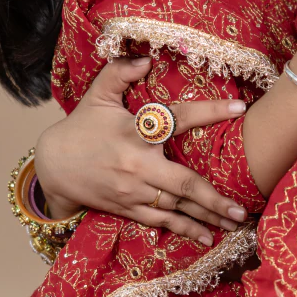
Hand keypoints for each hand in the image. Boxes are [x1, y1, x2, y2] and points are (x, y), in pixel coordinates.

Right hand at [34, 59, 248, 247]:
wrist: (52, 167)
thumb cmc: (80, 128)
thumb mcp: (96, 96)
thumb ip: (119, 73)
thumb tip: (146, 59)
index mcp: (134, 132)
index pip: (178, 118)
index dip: (210, 111)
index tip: (240, 108)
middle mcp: (138, 165)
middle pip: (185, 183)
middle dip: (216, 198)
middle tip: (243, 208)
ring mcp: (134, 192)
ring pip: (178, 208)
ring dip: (208, 217)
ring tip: (236, 223)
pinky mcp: (128, 208)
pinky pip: (161, 222)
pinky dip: (185, 230)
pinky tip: (206, 237)